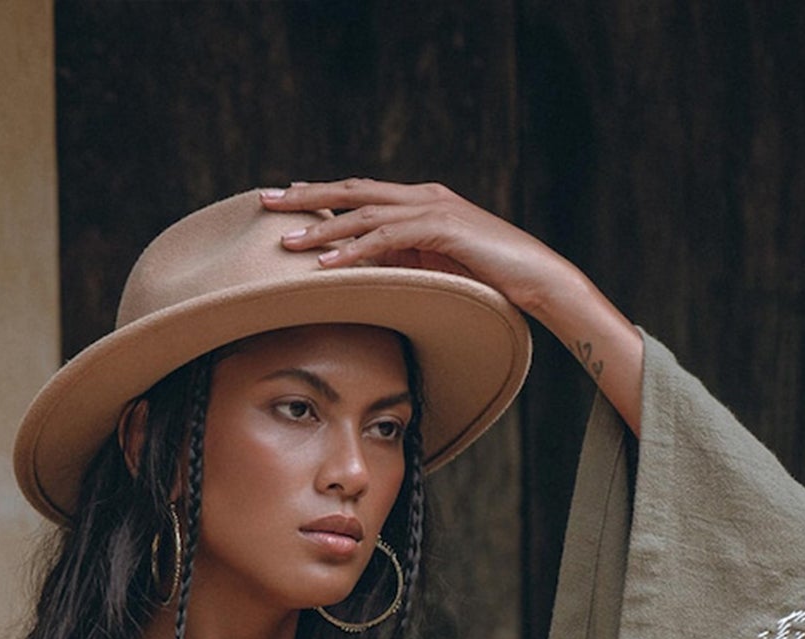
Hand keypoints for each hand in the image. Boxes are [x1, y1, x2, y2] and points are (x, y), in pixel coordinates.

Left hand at [260, 177, 568, 311]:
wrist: (539, 280)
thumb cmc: (491, 282)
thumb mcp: (436, 270)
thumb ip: (403, 263)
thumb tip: (365, 277)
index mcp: (420, 203)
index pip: (360, 193)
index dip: (321, 195)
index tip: (284, 201)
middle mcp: (423, 197)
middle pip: (353, 190)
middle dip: (306, 196)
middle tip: (264, 200)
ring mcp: (433, 209)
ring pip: (364, 212)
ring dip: (321, 227)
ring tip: (285, 241)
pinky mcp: (443, 228)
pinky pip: (388, 238)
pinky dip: (354, 250)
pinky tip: (326, 262)